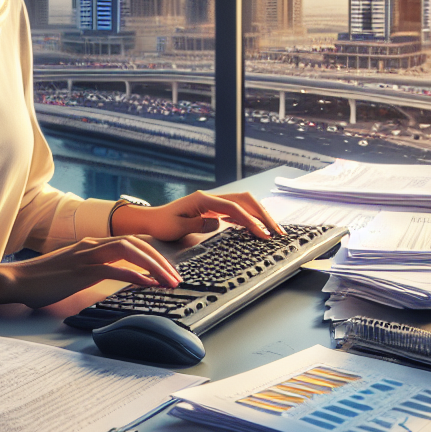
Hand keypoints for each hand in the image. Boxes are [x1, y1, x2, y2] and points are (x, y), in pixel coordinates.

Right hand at [0, 235, 181, 309]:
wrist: (17, 280)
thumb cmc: (43, 279)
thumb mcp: (73, 270)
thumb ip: (93, 269)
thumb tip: (113, 276)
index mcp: (92, 244)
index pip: (130, 242)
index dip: (151, 253)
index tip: (167, 268)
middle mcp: (92, 245)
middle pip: (136, 243)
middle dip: (160, 259)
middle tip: (176, 276)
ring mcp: (87, 256)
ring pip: (130, 252)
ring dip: (154, 266)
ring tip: (168, 281)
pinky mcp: (82, 270)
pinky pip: (115, 269)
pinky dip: (135, 275)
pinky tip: (148, 284)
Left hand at [110, 190, 285, 241]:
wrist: (152, 220)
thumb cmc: (162, 225)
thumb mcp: (176, 228)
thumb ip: (197, 225)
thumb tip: (218, 223)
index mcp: (203, 199)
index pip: (233, 208)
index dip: (250, 220)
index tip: (262, 234)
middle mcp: (211, 197)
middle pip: (244, 200)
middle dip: (263, 215)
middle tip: (278, 232)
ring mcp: (213, 202)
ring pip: (243, 203)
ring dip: (260, 215)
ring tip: (274, 231)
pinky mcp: (214, 209)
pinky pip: (237, 210)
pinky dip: (250, 218)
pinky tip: (258, 228)